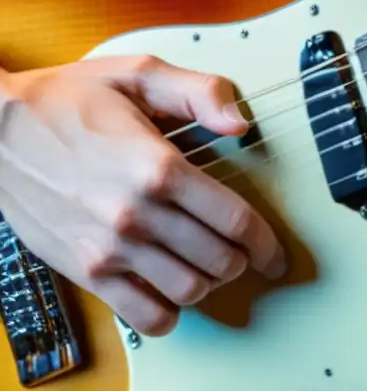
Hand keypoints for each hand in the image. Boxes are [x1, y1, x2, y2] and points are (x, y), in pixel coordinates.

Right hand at [0, 56, 286, 335]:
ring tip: (209, 266)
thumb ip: (199, 91)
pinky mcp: (85, 271)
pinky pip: (143, 316)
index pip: (235, 220)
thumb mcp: (138, 74)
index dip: (266, 242)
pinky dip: (169, 313)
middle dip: (242, 260)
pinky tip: (172, 291)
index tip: (276, 252)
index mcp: (158, 167)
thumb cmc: (66, 101)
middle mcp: (137, 213)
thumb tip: (240, 122)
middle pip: (219, 260)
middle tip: (243, 252)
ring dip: (210, 284)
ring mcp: (109, 248)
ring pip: (188, 290)